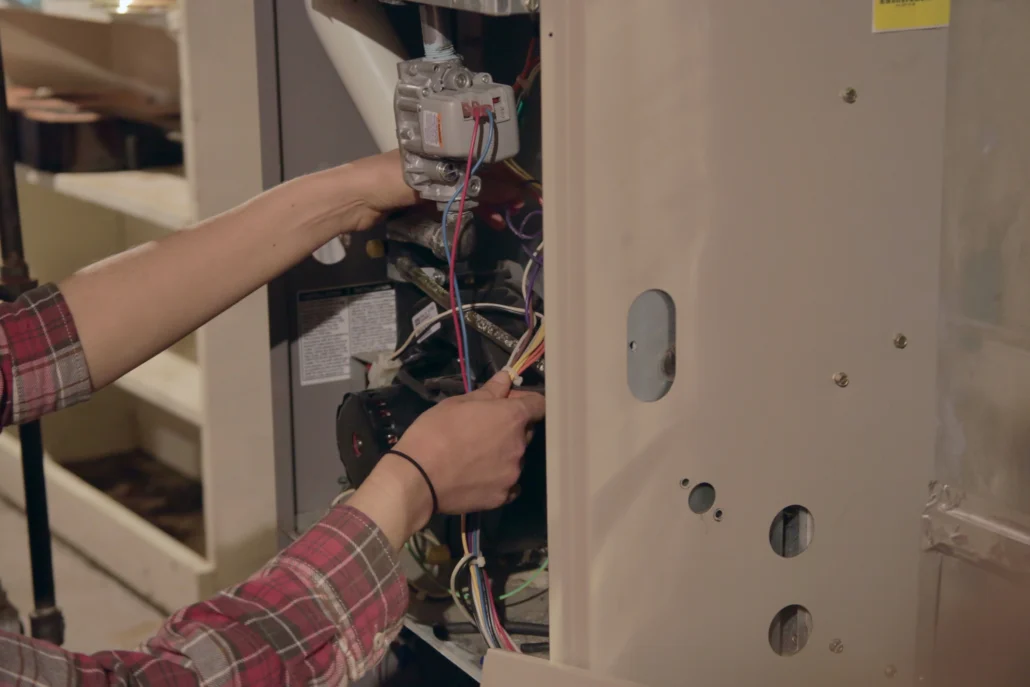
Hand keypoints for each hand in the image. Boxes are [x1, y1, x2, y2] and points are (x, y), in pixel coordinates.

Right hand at [346, 372, 544, 548]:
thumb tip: (506, 378)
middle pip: (526, 432)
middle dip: (511, 428)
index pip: (539, 405)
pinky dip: (499, 479)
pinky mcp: (502, 497)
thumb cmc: (435, 432)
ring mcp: (513, 474)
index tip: (509, 402)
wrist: (417, 478)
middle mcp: (519, 446)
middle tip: (483, 429)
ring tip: (475, 456)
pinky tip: (479, 477)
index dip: (527, 401)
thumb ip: (489, 392)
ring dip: (503, 453)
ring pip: (516, 458)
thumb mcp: (457, 403)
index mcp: (512, 418)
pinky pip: (509, 484)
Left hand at [352, 150, 527, 229]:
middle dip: (498, 193)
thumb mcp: (434, 181)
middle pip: (475, 176)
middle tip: (515, 210)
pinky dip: (466, 212)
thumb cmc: (389, 179)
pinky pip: (451, 204)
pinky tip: (479, 221)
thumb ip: (471, 188)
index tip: (519, 190)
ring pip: (465, 192)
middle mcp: (438, 161)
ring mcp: (429, 181)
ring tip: (500, 222)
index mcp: (441, 147)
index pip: (481, 158)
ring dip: (484, 206)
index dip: (503, 175)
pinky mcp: (421, 200)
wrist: (353, 198)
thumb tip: (507, 192)